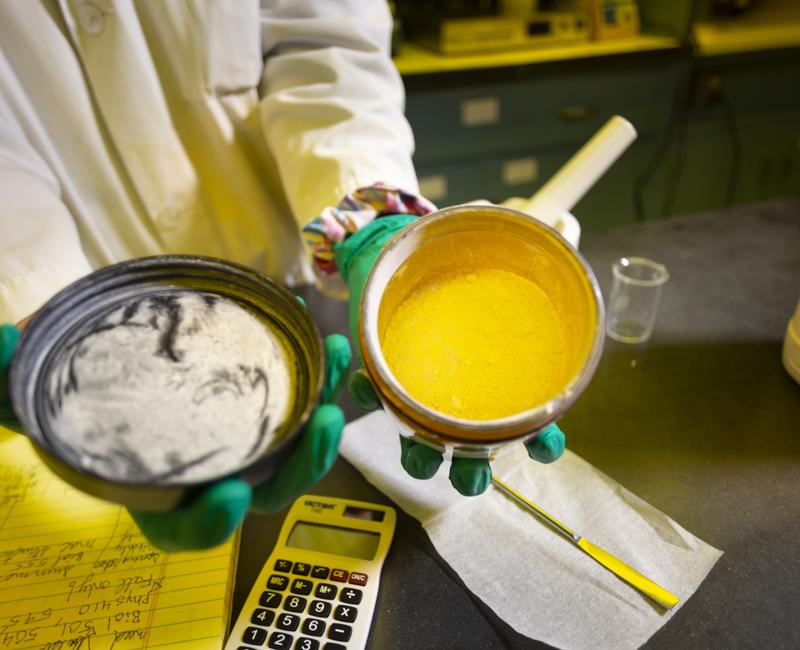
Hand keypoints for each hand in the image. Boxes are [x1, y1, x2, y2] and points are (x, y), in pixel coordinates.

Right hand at [1, 322, 351, 550]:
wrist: (106, 360)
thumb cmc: (73, 393)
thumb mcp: (32, 395)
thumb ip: (9, 383)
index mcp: (157, 492)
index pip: (184, 529)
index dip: (208, 525)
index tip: (225, 499)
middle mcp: (207, 471)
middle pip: (264, 489)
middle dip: (300, 465)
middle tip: (321, 425)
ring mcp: (239, 438)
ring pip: (294, 446)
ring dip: (324, 411)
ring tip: (337, 368)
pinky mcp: (259, 401)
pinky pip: (299, 400)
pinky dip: (319, 375)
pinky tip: (327, 343)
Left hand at [334, 217, 565, 495]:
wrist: (403, 249)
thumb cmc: (459, 261)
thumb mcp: (499, 255)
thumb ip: (531, 250)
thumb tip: (565, 226)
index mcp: (499, 380)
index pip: (530, 424)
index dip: (543, 441)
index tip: (547, 446)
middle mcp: (462, 396)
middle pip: (473, 451)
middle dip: (473, 473)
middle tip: (471, 479)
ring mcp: (421, 390)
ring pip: (423, 442)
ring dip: (420, 455)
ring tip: (419, 455)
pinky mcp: (382, 374)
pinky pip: (375, 394)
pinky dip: (368, 393)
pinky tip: (366, 381)